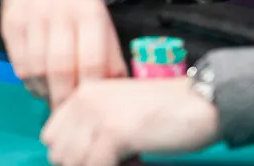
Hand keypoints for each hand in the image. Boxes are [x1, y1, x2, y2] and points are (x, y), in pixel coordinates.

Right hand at [0, 0, 126, 106]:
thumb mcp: (103, 24)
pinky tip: (39, 82)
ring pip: (35, 68)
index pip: (91, 60)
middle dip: (64, 98)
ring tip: (53, 96)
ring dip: (45, 91)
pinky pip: (17, 63)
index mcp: (90, 14)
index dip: (90, 90)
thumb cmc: (79, 5)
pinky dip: (29, 81)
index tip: (90, 107)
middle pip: (60, 67)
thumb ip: (111, 58)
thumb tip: (115, 96)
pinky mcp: (10, 22)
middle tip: (68, 113)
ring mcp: (31, 17)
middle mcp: (59, 13)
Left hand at [42, 77, 219, 165]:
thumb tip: (76, 158)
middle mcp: (84, 101)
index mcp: (83, 94)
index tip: (102, 156)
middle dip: (85, 164)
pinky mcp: (114, 132)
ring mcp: (98, 115)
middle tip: (117, 160)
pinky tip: (139, 163)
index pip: (52, 136)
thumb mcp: (119, 110)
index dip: (74, 154)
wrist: (201, 101)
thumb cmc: (166, 110)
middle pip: (59, 153)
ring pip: (75, 163)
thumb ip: (94, 126)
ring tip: (130, 161)